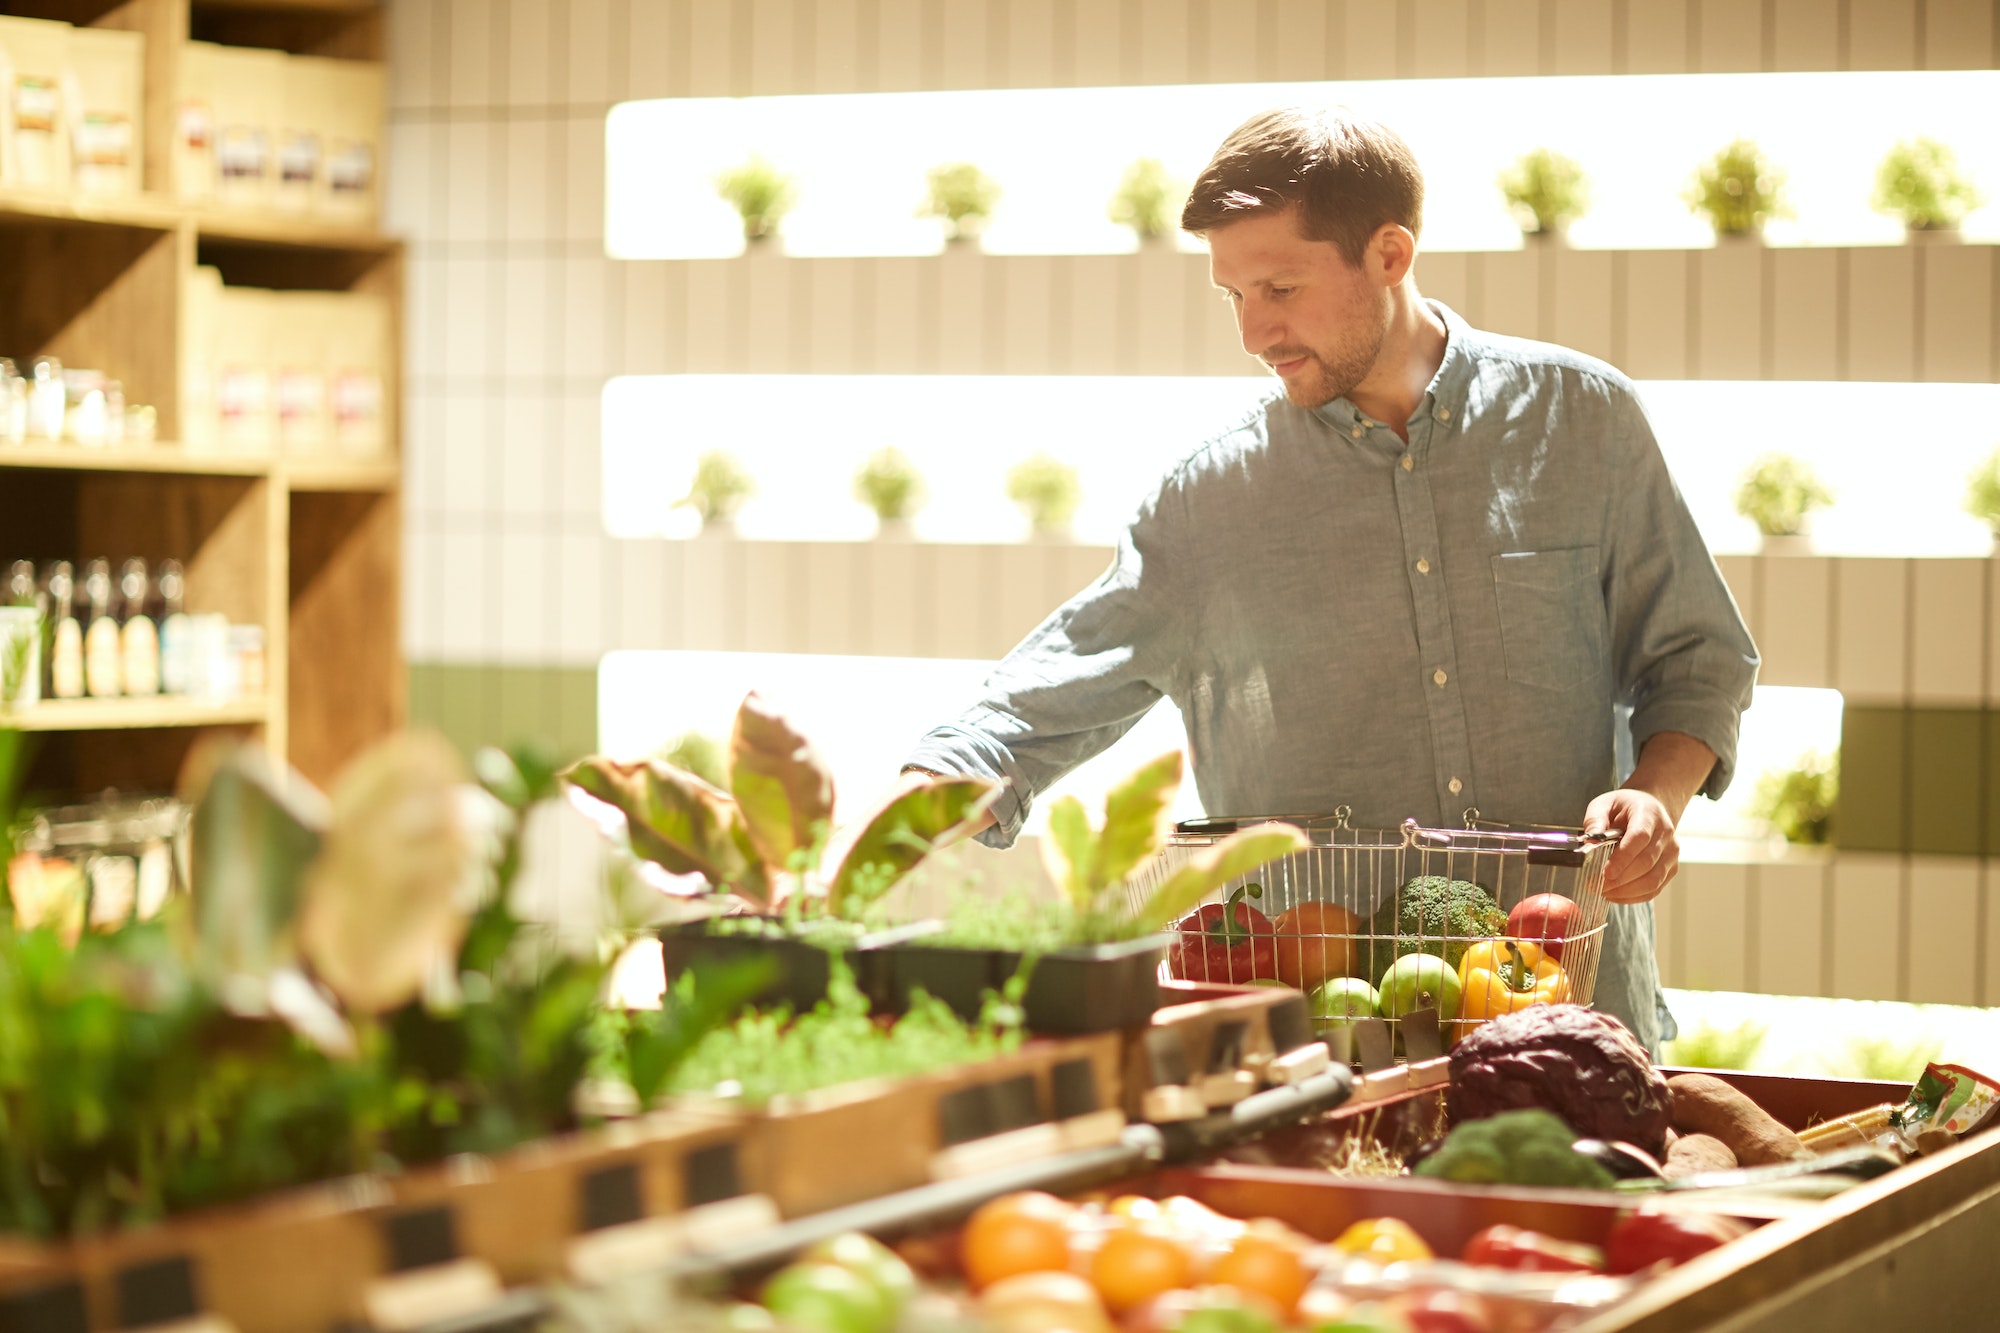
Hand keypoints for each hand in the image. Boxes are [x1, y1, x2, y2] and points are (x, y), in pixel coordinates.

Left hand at [1583, 787, 1679, 903]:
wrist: (1650, 810)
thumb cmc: (1624, 808)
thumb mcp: (1604, 804)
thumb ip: (1595, 820)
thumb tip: (1589, 842)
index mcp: (1649, 813)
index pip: (1640, 838)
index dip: (1623, 857)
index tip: (1605, 872)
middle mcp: (1666, 834)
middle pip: (1646, 862)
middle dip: (1620, 879)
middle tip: (1594, 885)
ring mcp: (1671, 853)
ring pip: (1653, 880)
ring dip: (1626, 891)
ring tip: (1603, 892)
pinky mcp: (1671, 868)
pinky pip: (1655, 889)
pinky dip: (1634, 897)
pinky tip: (1615, 895)